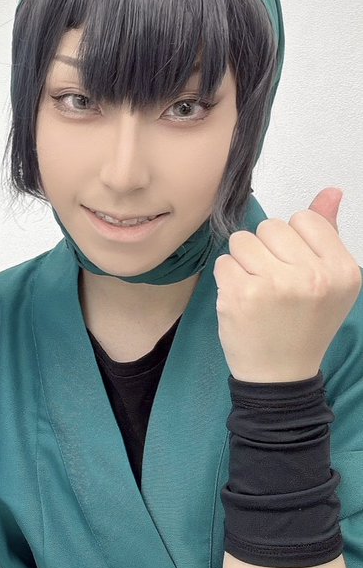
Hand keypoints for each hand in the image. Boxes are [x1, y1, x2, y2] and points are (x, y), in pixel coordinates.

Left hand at [214, 188, 361, 382]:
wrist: (280, 376)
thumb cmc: (305, 325)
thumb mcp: (330, 282)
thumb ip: (328, 234)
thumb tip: (330, 192)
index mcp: (342, 270)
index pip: (304, 219)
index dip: (292, 241)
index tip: (293, 268)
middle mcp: (313, 276)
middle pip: (270, 226)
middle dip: (265, 250)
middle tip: (273, 283)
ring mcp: (276, 285)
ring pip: (243, 240)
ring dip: (243, 262)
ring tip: (257, 290)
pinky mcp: (242, 295)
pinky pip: (224, 262)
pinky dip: (228, 279)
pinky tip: (242, 300)